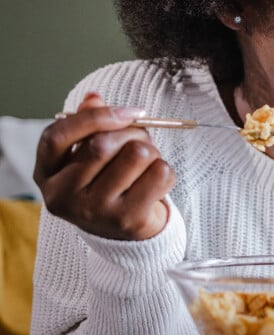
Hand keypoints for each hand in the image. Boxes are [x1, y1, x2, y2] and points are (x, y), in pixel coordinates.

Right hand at [33, 92, 175, 239]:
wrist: (123, 237)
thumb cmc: (105, 184)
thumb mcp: (87, 156)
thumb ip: (88, 125)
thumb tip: (93, 97)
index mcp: (46, 175)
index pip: (57, 136)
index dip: (94, 116)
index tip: (128, 112)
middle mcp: (64, 196)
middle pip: (103, 144)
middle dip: (133, 132)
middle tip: (142, 139)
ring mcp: (95, 212)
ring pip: (137, 155)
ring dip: (152, 151)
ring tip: (148, 163)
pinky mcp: (128, 220)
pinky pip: (160, 174)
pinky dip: (166, 170)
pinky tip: (155, 182)